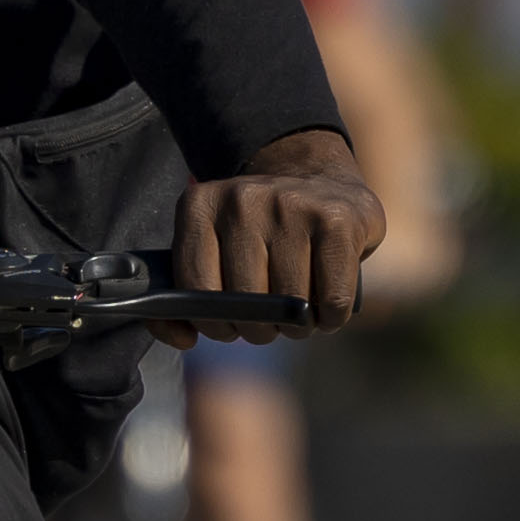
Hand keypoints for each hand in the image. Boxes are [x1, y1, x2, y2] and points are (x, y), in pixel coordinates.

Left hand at [167, 127, 382, 346]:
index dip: (214, 323)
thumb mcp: (212, 250)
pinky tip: (326, 303)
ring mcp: (291, 205)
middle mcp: (242, 198)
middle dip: (260, 328)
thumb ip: (183, 300)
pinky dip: (331, 319)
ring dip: (298, 326)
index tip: (230, 323)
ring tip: (300, 307)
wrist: (321, 181)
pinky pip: (331, 302)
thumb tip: (183, 339)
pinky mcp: (336, 220)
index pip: (195, 290)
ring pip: (291, 307)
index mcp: (200, 205)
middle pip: (246, 303)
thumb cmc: (260, 234)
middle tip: (269, 317)